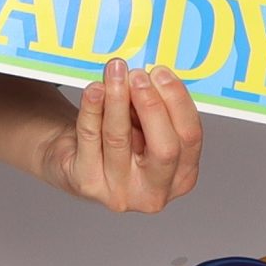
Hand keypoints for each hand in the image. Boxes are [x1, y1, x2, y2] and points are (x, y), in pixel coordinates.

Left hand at [41, 59, 202, 213]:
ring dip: (117, 99)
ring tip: (114, 73)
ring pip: (120, 138)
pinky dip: (92, 108)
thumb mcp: (145, 128)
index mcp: (182, 177)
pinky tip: (95, 89)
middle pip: (164, 148)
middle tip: (139, 75)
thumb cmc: (119, 141)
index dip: (178, 102)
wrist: (75, 162)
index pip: (190, 138)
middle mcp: (154, 192)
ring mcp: (119, 193)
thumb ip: (153, 111)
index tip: (162, 73)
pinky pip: (89, 136)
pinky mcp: (86, 182)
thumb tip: (151, 78)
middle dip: (152, 105)